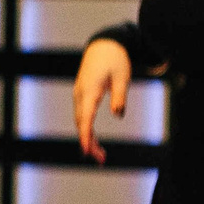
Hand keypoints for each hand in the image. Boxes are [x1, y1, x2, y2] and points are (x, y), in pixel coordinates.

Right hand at [73, 37, 130, 162]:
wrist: (103, 44)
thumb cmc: (114, 59)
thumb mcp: (123, 76)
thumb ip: (120, 96)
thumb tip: (118, 115)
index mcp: (90, 90)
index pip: (85, 118)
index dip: (85, 136)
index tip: (85, 151)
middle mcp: (81, 94)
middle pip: (81, 123)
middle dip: (89, 142)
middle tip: (101, 159)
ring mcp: (80, 94)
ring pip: (80, 120)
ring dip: (88, 137)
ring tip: (100, 154)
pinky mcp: (83, 94)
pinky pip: (82, 115)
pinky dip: (87, 128)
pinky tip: (93, 138)